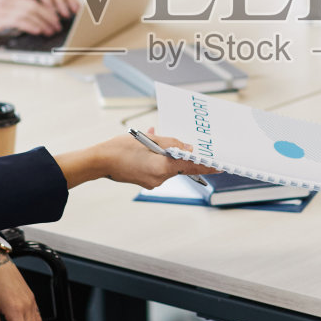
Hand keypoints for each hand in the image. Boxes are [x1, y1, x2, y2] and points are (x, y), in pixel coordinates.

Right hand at [0, 0, 63, 41]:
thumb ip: (13, 15)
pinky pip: (19, 20)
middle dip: (50, 16)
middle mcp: (7, 0)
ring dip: (44, 22)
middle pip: (35, 4)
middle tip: (58, 25)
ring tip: (51, 30)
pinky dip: (32, 25)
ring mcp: (2, 8)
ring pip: (30, 12)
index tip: (56, 17)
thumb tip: (31, 24)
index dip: (47, 8)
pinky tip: (38, 30)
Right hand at [98, 130, 216, 189]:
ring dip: (166, 153)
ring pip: (168, 165)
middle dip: (181, 153)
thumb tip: (188, 147)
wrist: (99, 162)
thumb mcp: (148, 140)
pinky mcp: (145, 181)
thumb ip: (171, 143)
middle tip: (186, 143)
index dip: (207, 165)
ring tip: (154, 138)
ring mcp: (152, 182)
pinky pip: (158, 167)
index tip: (221, 166)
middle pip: (180, 165)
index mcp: (163, 168)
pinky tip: (148, 144)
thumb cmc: (120, 149)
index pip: (191, 166)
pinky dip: (157, 157)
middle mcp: (160, 178)